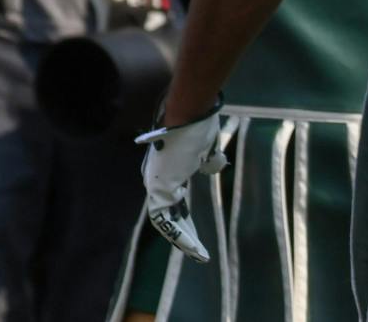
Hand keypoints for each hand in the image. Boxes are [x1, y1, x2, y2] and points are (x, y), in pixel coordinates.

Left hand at [136, 102, 227, 263]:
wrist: (189, 113)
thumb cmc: (197, 126)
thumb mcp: (207, 150)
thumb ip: (209, 161)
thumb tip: (212, 167)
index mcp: (168, 170)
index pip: (174, 201)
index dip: (185, 219)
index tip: (197, 234)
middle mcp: (157, 177)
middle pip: (170, 213)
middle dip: (185, 233)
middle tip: (200, 252)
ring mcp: (155, 181)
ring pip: (165, 219)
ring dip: (182, 238)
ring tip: (199, 254)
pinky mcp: (157, 185)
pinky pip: (164, 218)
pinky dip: (177, 233)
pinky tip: (193, 246)